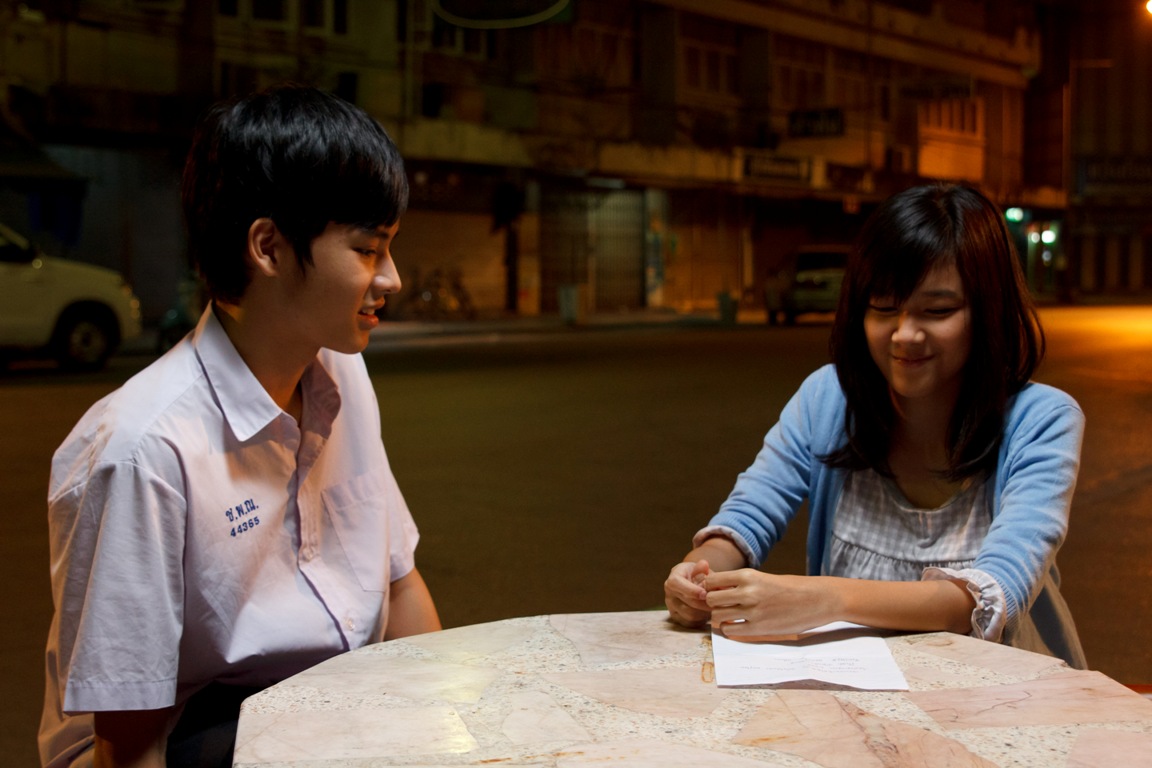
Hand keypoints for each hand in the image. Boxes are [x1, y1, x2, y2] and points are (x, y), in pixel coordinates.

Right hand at [664, 559, 712, 626]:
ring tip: (715, 607)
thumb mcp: (700, 568)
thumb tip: (704, 565)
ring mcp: (672, 607)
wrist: (692, 584)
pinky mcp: (677, 618)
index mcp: (673, 578)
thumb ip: (703, 568)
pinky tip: (709, 613)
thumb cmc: (698, 575)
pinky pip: (690, 623)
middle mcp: (669, 593)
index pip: (676, 584)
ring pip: (689, 615)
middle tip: (718, 603)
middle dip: (704, 603)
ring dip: (705, 612)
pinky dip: (701, 620)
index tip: (705, 593)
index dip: (691, 590)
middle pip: (686, 602)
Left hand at [702, 570, 836, 638]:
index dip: (711, 587)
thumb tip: (716, 588)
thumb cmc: (791, 588)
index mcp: (748, 575)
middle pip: (710, 599)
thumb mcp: (764, 578)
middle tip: (722, 606)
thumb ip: (741, 583)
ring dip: (720, 618)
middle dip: (713, 604)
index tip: (718, 592)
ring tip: (730, 617)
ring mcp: (752, 611)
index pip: (711, 581)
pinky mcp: (759, 628)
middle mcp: (747, 592)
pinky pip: (730, 630)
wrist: (817, 599)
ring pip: (717, 616)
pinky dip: (729, 629)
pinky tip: (739, 626)